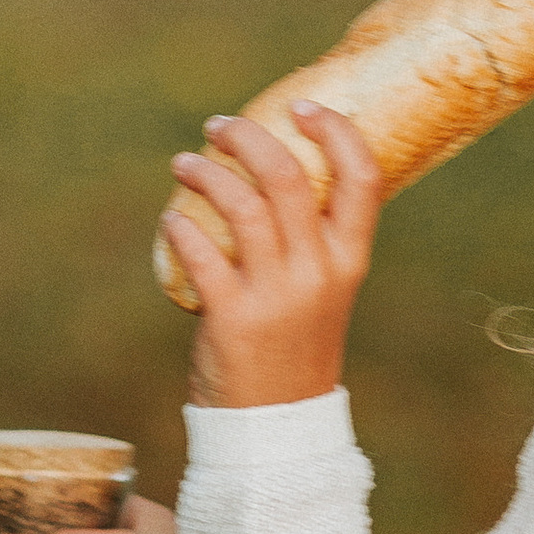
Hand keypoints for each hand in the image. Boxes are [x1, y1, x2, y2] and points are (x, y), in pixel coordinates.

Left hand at [160, 105, 380, 408]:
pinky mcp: (233, 319)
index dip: (335, 131)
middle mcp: (319, 273)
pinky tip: (171, 220)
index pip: (361, 178)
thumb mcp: (322, 294)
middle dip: (247, 137)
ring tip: (184, 164)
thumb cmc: (294, 350)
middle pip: (287, 177)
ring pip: (241, 207)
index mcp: (349, 261)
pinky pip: (202, 254)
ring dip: (206, 174)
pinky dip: (181, 228)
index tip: (301, 106)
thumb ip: (309, 245)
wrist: (277, 427)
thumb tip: (270, 178)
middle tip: (218, 125)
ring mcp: (277, 296)